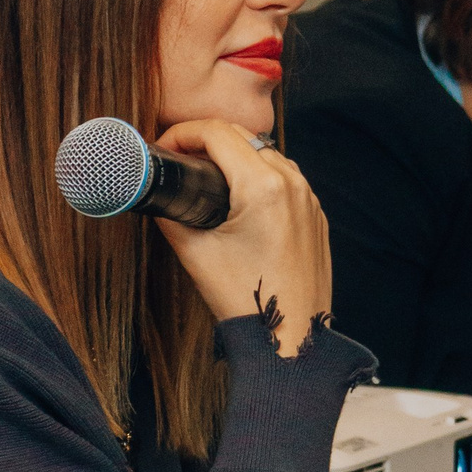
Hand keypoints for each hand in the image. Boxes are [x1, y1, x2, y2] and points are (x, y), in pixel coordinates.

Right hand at [150, 120, 331, 355]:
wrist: (289, 339)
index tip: (164, 147)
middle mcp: (292, 184)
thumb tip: (156, 195)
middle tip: (178, 156)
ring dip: (234, 154)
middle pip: (242, 136)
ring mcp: (308, 198)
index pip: (217, 132)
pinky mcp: (315, 215)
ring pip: (266, 153)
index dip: (182, 132)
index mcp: (262, 186)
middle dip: (205, 139)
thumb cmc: (245, 300)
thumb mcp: (195, 253)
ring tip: (205, 173)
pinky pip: (285, 177)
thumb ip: (170, 215)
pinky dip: (258, 174)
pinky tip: (238, 195)